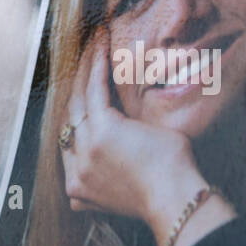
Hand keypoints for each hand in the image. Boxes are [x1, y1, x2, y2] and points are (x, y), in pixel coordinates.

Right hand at [59, 28, 212, 242]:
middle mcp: (76, 169)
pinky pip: (94, 89)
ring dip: (84, 68)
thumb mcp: (130, 187)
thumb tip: (112, 162)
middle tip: (83, 58)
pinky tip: (100, 44)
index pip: (71, 141)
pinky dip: (96, 65)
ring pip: (79, 99)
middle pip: (70, 117)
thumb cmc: (166, 192)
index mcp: (79, 187)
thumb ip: (111, 178)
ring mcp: (86, 149)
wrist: (175, 201)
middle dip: (76, 83)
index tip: (82, 91)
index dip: (77, 113)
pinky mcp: (102, 130)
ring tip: (93, 44)